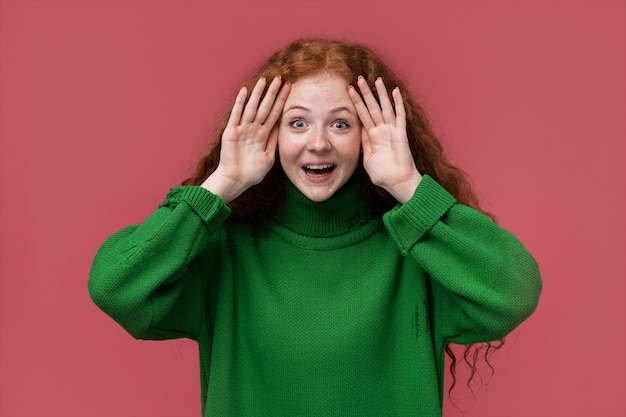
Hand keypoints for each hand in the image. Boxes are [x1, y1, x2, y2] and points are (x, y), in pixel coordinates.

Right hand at [202, 76, 289, 202]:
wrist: (236, 181)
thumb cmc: (252, 173)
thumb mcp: (268, 157)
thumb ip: (273, 141)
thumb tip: (280, 127)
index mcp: (262, 135)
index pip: (274, 114)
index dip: (281, 101)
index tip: (289, 89)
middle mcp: (253, 129)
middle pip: (265, 107)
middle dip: (272, 93)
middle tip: (279, 78)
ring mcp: (242, 129)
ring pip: (252, 108)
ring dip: (258, 94)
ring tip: (265, 80)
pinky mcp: (231, 132)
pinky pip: (237, 115)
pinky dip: (240, 103)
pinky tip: (245, 91)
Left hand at [348, 76, 421, 203]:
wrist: (397, 182)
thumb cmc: (383, 174)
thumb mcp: (368, 158)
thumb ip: (365, 144)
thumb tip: (360, 131)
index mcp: (373, 136)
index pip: (363, 115)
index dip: (356, 102)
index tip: (350, 90)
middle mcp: (382, 130)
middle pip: (372, 107)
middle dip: (366, 93)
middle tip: (360, 78)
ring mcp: (392, 130)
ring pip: (385, 108)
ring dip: (381, 94)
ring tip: (376, 79)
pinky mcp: (401, 134)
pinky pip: (399, 116)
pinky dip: (398, 103)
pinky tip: (395, 91)